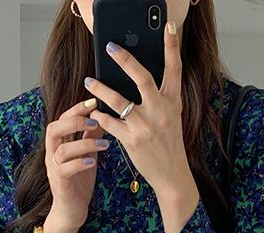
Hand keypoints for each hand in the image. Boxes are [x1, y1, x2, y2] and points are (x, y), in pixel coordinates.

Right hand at [44, 98, 108, 232]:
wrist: (71, 211)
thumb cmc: (79, 183)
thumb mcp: (88, 156)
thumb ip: (91, 139)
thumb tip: (101, 118)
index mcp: (59, 145)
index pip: (62, 119)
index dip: (76, 109)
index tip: (93, 102)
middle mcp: (52, 154)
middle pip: (54, 128)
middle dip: (74, 121)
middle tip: (95, 121)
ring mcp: (53, 168)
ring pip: (61, 149)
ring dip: (83, 143)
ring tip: (104, 144)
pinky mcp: (59, 183)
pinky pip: (65, 169)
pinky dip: (79, 163)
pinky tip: (93, 162)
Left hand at [86, 20, 195, 199]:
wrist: (172, 175)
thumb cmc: (169, 144)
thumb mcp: (171, 117)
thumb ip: (160, 97)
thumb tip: (139, 78)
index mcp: (172, 102)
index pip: (174, 69)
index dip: (171, 46)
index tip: (166, 25)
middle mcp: (160, 111)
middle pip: (142, 77)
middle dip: (124, 60)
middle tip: (110, 47)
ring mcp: (146, 126)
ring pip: (118, 100)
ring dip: (100, 89)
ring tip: (89, 81)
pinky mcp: (133, 141)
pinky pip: (110, 123)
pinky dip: (100, 117)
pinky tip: (93, 113)